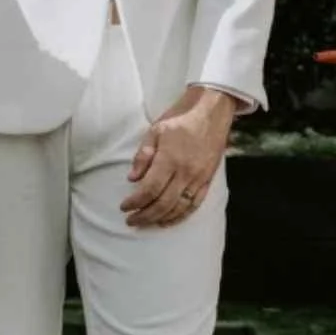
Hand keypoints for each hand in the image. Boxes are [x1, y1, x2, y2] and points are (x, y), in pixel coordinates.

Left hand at [122, 87, 235, 230]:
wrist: (211, 111)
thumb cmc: (180, 118)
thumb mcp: (155, 130)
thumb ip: (143, 155)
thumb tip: (132, 179)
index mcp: (170, 159)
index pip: (150, 189)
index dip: (135, 202)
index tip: (124, 207)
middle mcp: (186, 172)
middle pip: (163, 203)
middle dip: (145, 216)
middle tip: (131, 221)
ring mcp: (199, 178)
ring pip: (179, 208)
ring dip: (161, 219)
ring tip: (147, 223)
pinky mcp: (208, 180)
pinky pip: (195, 204)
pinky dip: (180, 216)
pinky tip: (168, 220)